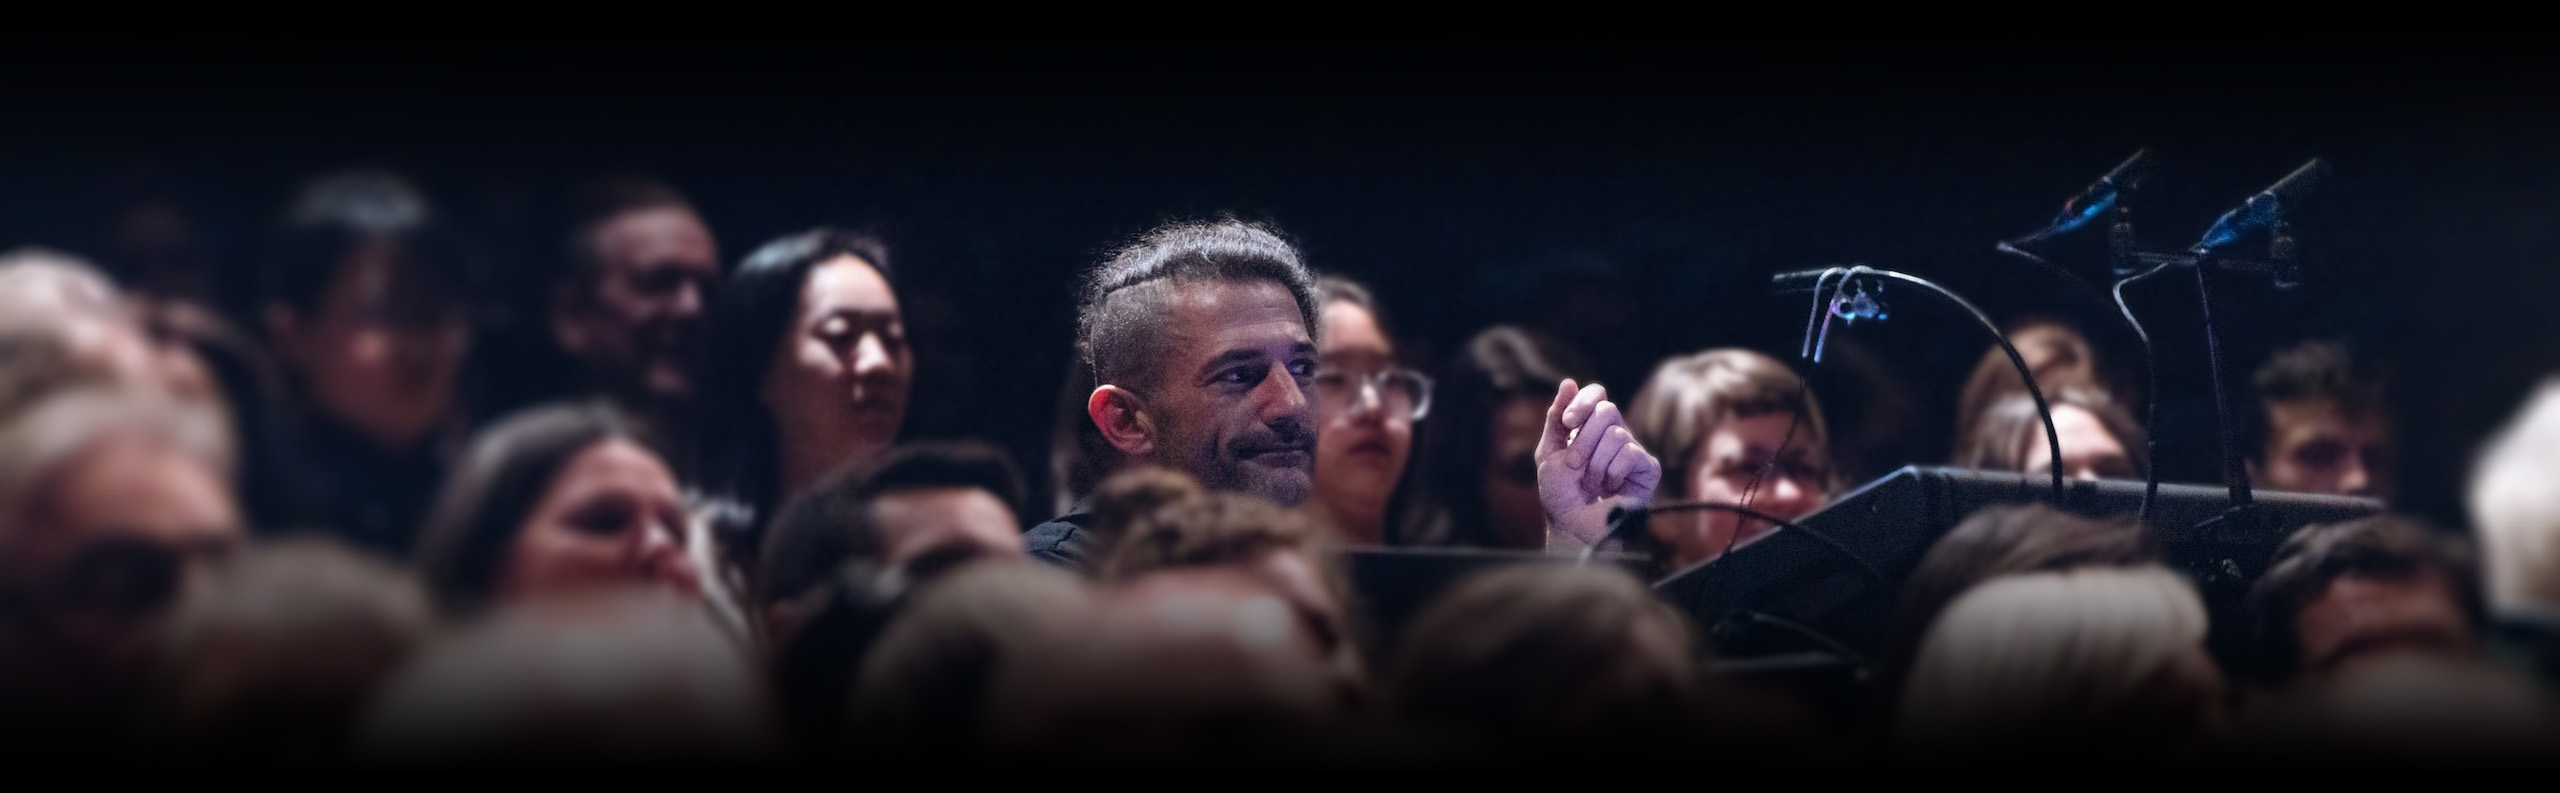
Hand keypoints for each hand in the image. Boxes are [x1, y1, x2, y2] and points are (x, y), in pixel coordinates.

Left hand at [1535, 378, 1661, 546]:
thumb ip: (1556, 418)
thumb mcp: (1549, 453)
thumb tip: (1569, 382)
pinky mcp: (1647, 469)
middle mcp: (1614, 433)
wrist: (1573, 527)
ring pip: (1617, 434)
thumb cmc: (1560, 493)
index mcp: (1591, 426)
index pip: (1596, 394)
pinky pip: (1631, 453)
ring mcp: (1632, 450)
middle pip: (1607, 410)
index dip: (1582, 402)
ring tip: (1592, 484)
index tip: (1567, 423)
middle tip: (1575, 465)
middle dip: (1584, 439)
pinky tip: (1610, 489)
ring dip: (1595, 463)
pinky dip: (1612, 472)